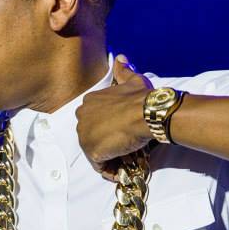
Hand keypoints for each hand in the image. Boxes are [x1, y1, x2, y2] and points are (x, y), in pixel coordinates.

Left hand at [76, 54, 152, 180]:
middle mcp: (82, 117)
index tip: (123, 134)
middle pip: (92, 136)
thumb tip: (121, 58)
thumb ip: (124, 71)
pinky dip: (110, 170)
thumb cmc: (140, 98)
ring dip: (109, 158)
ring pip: (95, 152)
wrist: (146, 113)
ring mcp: (84, 135)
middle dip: (107, 144)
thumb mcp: (132, 80)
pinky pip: (99, 166)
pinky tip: (121, 171)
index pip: (95, 120)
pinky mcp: (92, 151)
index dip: (109, 129)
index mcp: (89, 101)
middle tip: (125, 149)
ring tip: (125, 161)